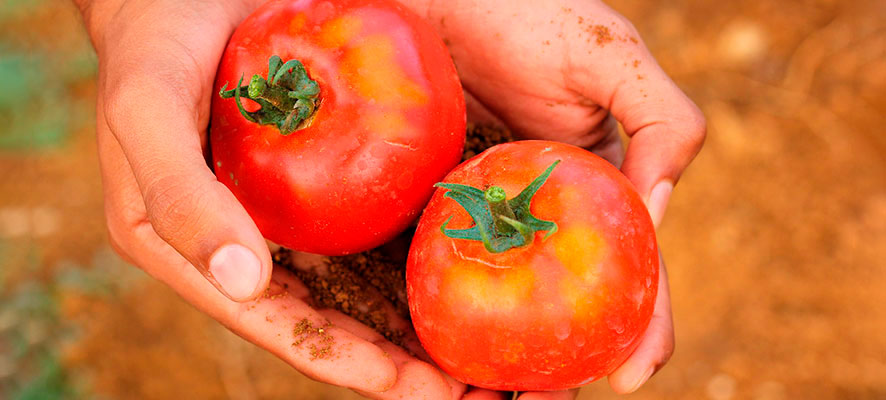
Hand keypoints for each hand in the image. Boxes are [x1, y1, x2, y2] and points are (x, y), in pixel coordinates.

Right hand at [78, 0, 472, 397]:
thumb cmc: (154, 43)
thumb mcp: (145, 111)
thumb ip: (181, 196)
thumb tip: (243, 283)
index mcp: (191, 250)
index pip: (275, 323)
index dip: (340, 361)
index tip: (404, 386)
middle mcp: (239, 246)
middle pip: (323, 321)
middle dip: (387, 364)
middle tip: (458, 390)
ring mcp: (278, 217)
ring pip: (351, 288)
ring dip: (406, 328)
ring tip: (467, 359)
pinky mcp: (310, 185)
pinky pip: (364, 233)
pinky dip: (405, 263)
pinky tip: (451, 274)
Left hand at [397, 0, 705, 396]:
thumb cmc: (528, 13)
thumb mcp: (611, 58)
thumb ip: (663, 123)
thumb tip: (660, 212)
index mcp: (598, 192)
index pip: (633, 271)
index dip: (643, 326)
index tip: (631, 376)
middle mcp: (545, 215)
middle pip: (567, 304)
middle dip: (564, 364)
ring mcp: (487, 218)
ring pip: (505, 303)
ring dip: (504, 360)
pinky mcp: (431, 211)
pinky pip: (440, 272)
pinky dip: (444, 317)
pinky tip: (432, 353)